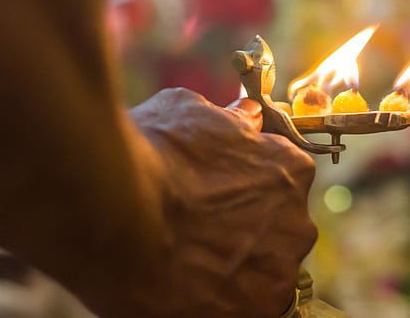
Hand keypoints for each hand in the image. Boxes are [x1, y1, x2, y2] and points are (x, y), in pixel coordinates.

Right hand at [126, 88, 317, 317]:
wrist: (113, 210)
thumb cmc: (149, 153)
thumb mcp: (192, 112)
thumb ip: (229, 121)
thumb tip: (245, 117)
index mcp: (290, 170)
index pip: (282, 180)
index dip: (245, 186)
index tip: (214, 193)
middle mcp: (296, 222)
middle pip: (276, 229)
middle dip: (242, 229)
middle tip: (195, 229)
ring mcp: (277, 273)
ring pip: (260, 272)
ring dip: (232, 268)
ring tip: (184, 261)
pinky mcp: (253, 313)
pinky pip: (243, 307)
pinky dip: (218, 302)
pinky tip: (185, 288)